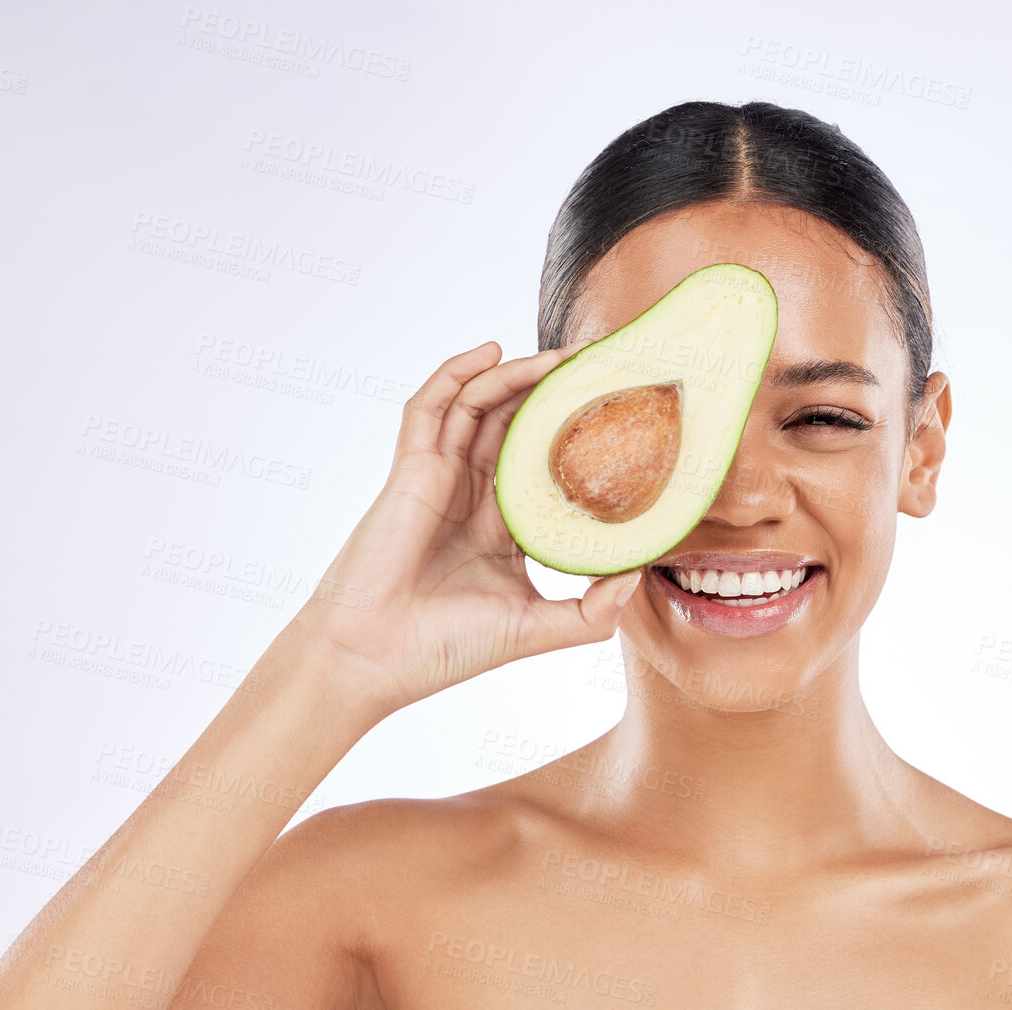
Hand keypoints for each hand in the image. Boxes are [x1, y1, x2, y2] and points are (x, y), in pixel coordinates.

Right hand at [292, 341, 644, 715]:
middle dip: (553, 394)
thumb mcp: (536, 629)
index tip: (619, 418)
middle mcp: (473, 497)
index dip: (578, 439)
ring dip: (518, 375)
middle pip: (516, 427)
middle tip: (598, 368)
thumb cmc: (445, 647)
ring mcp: (440, 479)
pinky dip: (457, 373)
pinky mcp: (412, 470)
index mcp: (503, 529)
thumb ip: (591, 613)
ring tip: (562, 357)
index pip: (547, 467)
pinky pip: (430, 407)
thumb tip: (637, 575)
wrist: (374, 657)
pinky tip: (492, 351)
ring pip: (480, 407)